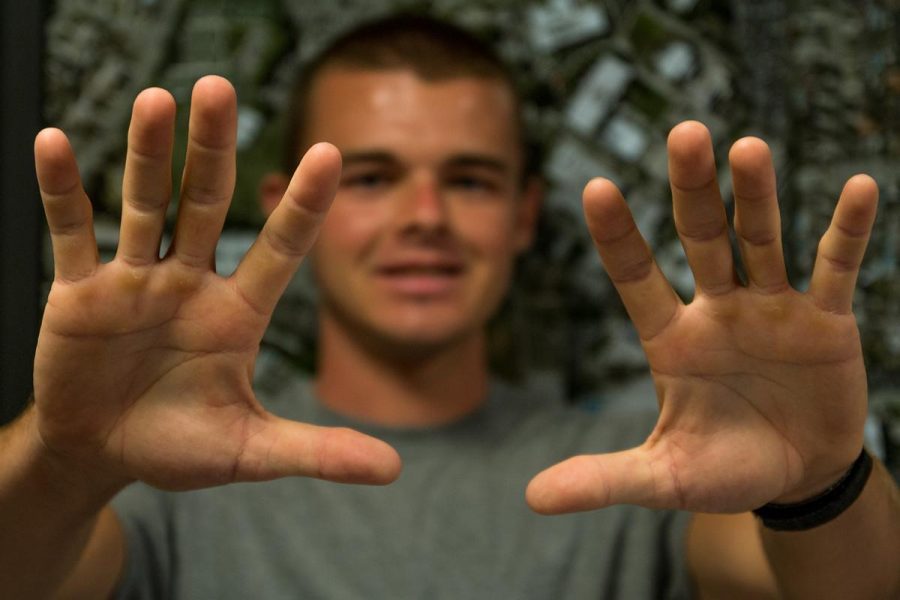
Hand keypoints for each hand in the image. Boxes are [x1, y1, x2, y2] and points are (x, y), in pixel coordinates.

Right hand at [31, 76, 399, 494]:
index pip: (280, 248)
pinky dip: (63, 194)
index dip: (304, 206)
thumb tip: (395, 470)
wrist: (107, 453)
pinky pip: (71, 234)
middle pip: (207, 204)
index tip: (331, 153)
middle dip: (213, 150)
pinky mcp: (81, 292)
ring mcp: (136, 282)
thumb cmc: (181, 446)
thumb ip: (318, 451)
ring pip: (144, 205)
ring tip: (157, 99)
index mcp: (239, 313)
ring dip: (146, 154)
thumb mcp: (253, 452)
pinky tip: (52, 144)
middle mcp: (192, 283)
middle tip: (221, 87)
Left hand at [527, 121, 875, 513]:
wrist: (794, 478)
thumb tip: (531, 499)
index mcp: (671, 339)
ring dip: (757, 196)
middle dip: (692, 189)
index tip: (592, 187)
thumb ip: (602, 479)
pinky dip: (846, 234)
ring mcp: (772, 308)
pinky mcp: (825, 321)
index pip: (636, 276)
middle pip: (701, 237)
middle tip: (684, 133)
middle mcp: (717, 310)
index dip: (617, 236)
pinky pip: (835, 270)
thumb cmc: (722, 470)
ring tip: (748, 148)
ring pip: (761, 240)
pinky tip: (859, 189)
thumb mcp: (661, 479)